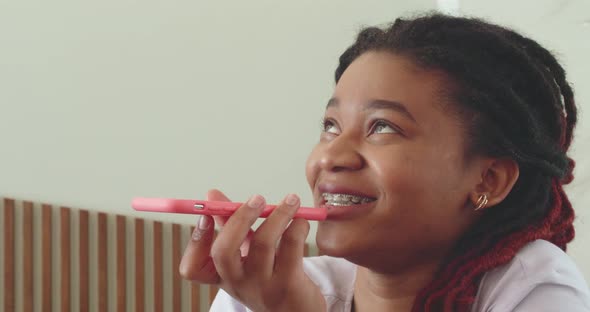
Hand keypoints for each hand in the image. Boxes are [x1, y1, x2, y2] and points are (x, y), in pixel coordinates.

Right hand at [179, 190, 325, 311]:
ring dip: (278, 215)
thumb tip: (211, 194)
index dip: (195, 241)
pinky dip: (297, 227)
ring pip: (263, 244)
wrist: (298, 311)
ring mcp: (263, 287)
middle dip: (239, 218)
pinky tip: (302, 220)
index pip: (193, 268)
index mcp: (223, 276)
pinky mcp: (289, 285)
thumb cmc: (270, 276)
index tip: (206, 216)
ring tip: (291, 200)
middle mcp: (238, 283)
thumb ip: (230, 224)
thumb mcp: (245, 253)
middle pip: (224, 251)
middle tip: (257, 199)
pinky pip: (291, 248)